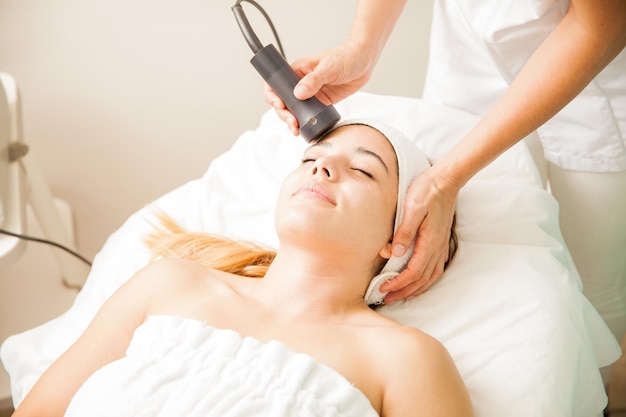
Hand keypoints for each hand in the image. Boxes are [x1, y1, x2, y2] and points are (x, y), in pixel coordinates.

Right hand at [263, 40, 374, 135]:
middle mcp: (300, 83)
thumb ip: (314, 80)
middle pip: (283, 101)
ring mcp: (310, 94)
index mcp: (297, 70)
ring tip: (296, 130)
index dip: (273, 95)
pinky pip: (309, 115)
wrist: (364, 62)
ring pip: (294, 110)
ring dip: (292, 121)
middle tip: (292, 123)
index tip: (280, 106)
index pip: (276, 83)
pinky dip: (306, 124)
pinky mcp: (320, 103)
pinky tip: (307, 131)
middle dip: (284, 114)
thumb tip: (298, 93)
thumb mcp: (329, 67)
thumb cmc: (346, 57)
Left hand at [380, 167, 459, 303]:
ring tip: (400, 296)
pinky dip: (425, 281)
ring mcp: (441, 246)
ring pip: (430, 277)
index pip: (413, 272)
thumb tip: (393, 253)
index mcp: (429, 241)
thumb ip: (404, 231)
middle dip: (403, 292)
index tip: (382, 288)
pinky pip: (435, 269)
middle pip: (421, 280)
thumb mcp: (413, 208)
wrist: (446, 180)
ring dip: (415, 289)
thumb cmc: (427, 191)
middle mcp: (437, 248)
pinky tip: (418, 282)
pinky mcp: (440, 242)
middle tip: (386, 299)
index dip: (397, 284)